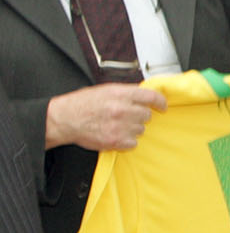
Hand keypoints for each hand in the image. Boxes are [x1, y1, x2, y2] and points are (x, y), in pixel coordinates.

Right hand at [44, 85, 165, 150]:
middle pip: (147, 115)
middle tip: (126, 116)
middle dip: (139, 116)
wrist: (64, 119)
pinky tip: (115, 134)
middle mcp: (122, 109)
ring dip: (132, 128)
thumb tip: (144, 94)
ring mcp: (119, 126)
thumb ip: (126, 92)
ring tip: (116, 124)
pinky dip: (126, 140)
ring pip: (140, 129)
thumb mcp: (105, 90)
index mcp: (120, 94)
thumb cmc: (82, 104)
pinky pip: (133, 142)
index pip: (151, 97)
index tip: (162, 106)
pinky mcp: (115, 140)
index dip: (160, 102)